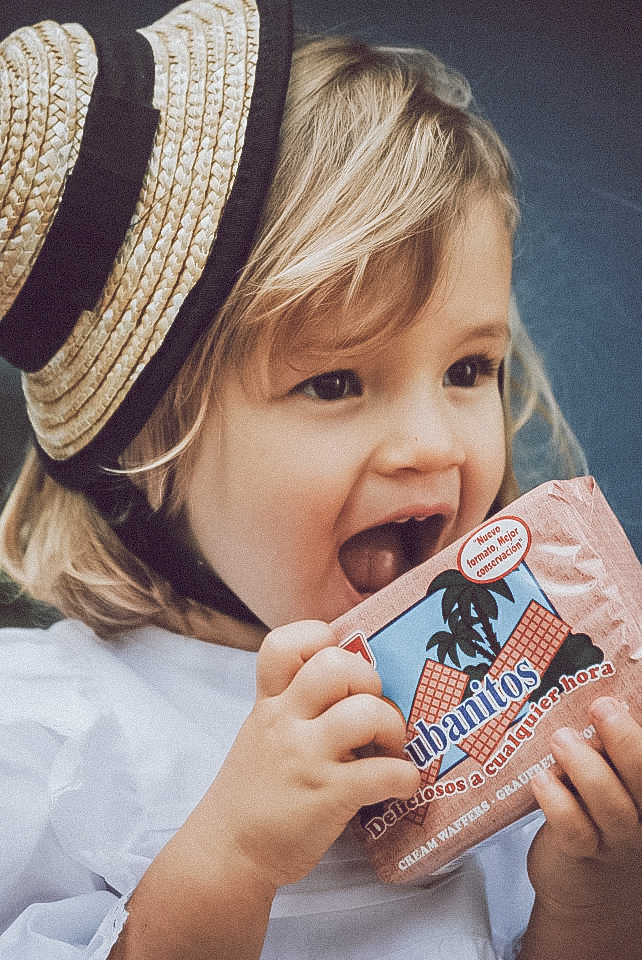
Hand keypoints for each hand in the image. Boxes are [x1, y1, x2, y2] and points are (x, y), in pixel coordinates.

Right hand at [189, 620, 419, 888]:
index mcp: (269, 702)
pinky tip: (400, 783)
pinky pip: (384, 773)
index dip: (319, 638)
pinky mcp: (328, 797)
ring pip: (365, 713)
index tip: (339, 659)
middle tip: (372, 708)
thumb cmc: (254, 790)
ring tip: (389, 747)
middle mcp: (285, 722)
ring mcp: (306, 758)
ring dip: (392, 726)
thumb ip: (294, 704)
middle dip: (368, 680)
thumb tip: (353, 686)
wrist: (229, 852)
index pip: (283, 643)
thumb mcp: (261, 731)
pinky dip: (405, 776)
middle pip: (336, 665)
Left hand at [527, 697, 641, 931]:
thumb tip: (590, 686)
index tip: (621, 695)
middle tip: (601, 707)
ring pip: (613, 807)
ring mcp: (617, 838)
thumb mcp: (613, 775)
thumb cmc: (597, 809)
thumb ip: (606, 742)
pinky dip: (558, 804)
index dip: (639, 729)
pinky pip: (575, 831)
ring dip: (587, 769)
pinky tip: (542, 780)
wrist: (585, 884)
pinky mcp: (582, 855)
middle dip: (625, 741)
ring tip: (562, 739)